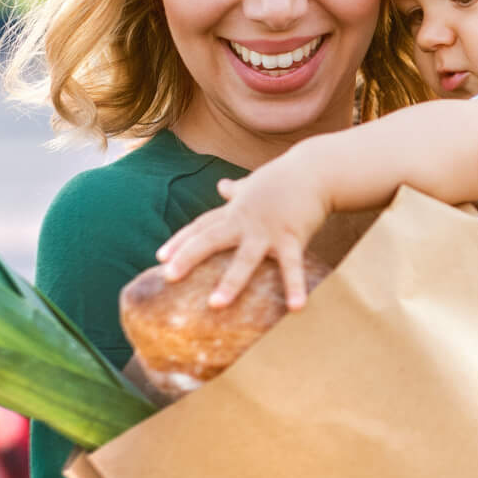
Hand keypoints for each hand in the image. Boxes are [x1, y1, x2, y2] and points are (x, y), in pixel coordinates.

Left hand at [155, 160, 329, 309]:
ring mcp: (268, 230)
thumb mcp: (255, 183)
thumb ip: (237, 189)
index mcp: (235, 211)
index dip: (180, 241)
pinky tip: (295, 308)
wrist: (316, 169)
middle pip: (211, 238)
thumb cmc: (285, 178)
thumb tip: (222, 185)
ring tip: (215, 304)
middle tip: (169, 276)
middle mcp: (246, 221)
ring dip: (230, 281)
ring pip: (245, 258)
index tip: (160, 258)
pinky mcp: (292, 236)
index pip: (202, 226)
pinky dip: (294, 286)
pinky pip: (292, 265)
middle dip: (189, 256)